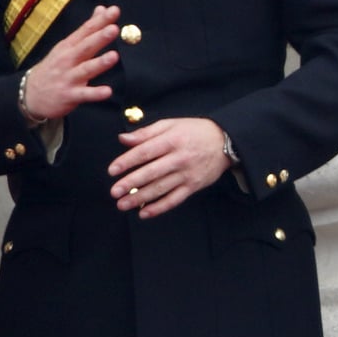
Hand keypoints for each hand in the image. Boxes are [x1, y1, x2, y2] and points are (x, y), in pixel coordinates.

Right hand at [21, 5, 120, 120]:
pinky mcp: (69, 95)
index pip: (86, 30)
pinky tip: (107, 91)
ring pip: (86, 69)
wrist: (30, 94)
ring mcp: (68, 78)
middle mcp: (68, 59)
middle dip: (99, 38)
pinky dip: (95, 93)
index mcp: (68, 46)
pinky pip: (84, 94)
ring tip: (114, 56)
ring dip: (99, 63)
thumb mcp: (66, 46)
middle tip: (113, 29)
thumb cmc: (54, 67)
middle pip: (85, 47)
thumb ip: (87, 29)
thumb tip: (102, 9)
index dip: (100, 21)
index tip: (114, 11)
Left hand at [107, 117, 230, 218]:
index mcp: (171, 140)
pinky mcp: (194, 186)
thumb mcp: (170, 124)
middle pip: (151, 173)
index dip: (127, 161)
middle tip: (114, 192)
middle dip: (131, 183)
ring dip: (140, 198)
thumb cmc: (193, 131)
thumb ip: (145, 132)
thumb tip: (123, 138)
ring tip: (122, 204)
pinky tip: (144, 212)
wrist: (224, 141)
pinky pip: (174, 200)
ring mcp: (187, 174)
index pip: (145, 152)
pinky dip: (159, 208)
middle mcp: (179, 158)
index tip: (112, 170)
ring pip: (161, 188)